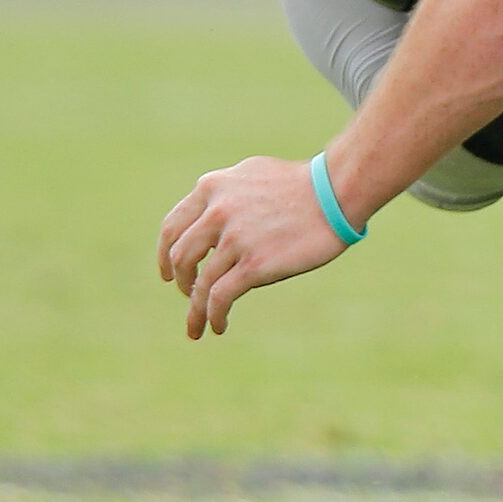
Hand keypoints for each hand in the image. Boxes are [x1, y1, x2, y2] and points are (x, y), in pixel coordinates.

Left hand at [157, 155, 351, 339]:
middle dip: (180, 281)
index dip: (165, 254)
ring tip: (200, 324)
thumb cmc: (303, 184)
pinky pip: (219, 297)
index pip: (173, 227)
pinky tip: (217, 326)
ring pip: (199, 283)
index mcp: (212, 188)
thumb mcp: (252, 175)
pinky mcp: (254, 264)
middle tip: (189, 294)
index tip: (168, 273)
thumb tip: (211, 216)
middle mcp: (217, 211)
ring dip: (195, 309)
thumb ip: (226, 195)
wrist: (336, 192)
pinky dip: (212, 316)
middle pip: (181, 257)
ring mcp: (235, 239)